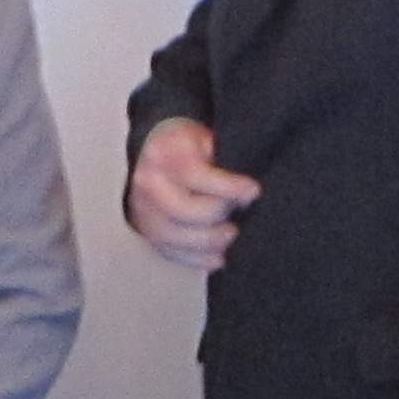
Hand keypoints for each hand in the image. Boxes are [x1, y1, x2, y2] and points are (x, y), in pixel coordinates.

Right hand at [127, 120, 260, 270]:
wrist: (155, 154)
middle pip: (185, 211)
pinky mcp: (149, 234)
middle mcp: (148, 185)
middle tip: (239, 210)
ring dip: (213, 240)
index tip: (253, 190)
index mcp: (163, 155)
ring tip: (232, 231)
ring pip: (179, 239)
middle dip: (219, 214)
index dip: (228, 186)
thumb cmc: (186, 148)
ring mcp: (145, 212)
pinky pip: (174, 255)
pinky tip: (219, 256)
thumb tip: (247, 190)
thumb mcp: (202, 138)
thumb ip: (220, 159)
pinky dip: (200, 260)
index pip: (193, 175)